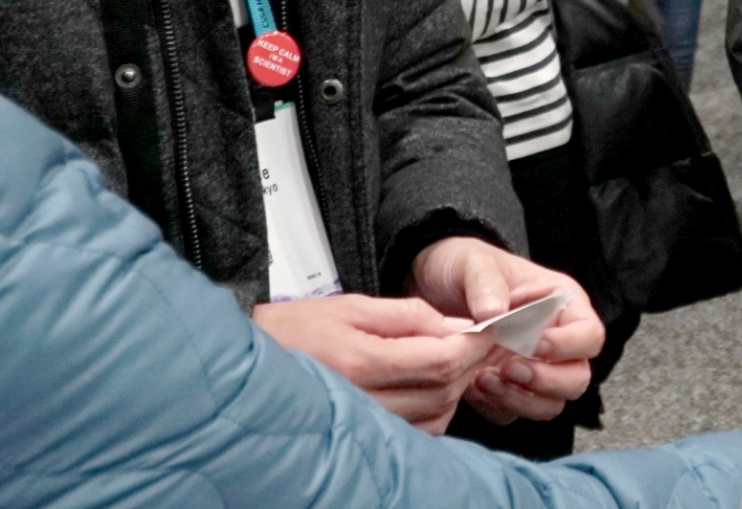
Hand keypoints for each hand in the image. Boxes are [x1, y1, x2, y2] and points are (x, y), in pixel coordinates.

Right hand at [251, 294, 492, 431]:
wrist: (254, 363)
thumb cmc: (295, 329)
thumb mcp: (354, 306)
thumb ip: (408, 315)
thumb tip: (454, 325)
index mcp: (361, 361)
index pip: (439, 360)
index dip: (472, 345)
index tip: (487, 330)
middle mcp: (363, 398)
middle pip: (443, 389)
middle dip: (467, 364)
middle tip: (473, 342)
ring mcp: (362, 422)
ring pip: (435, 416)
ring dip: (453, 389)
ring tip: (449, 361)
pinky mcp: (363, 435)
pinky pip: (416, 432)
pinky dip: (434, 411)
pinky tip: (427, 387)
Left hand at [412, 237, 605, 423]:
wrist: (430, 288)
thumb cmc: (463, 267)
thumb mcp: (473, 263)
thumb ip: (486, 283)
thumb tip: (494, 312)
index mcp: (561, 305)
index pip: (590, 335)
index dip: (569, 346)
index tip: (535, 343)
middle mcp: (554, 341)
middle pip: (577, 378)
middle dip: (546, 380)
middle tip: (508, 367)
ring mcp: (532, 368)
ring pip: (551, 404)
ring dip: (521, 399)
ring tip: (484, 378)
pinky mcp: (507, 389)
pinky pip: (513, 413)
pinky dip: (496, 406)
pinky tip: (473, 385)